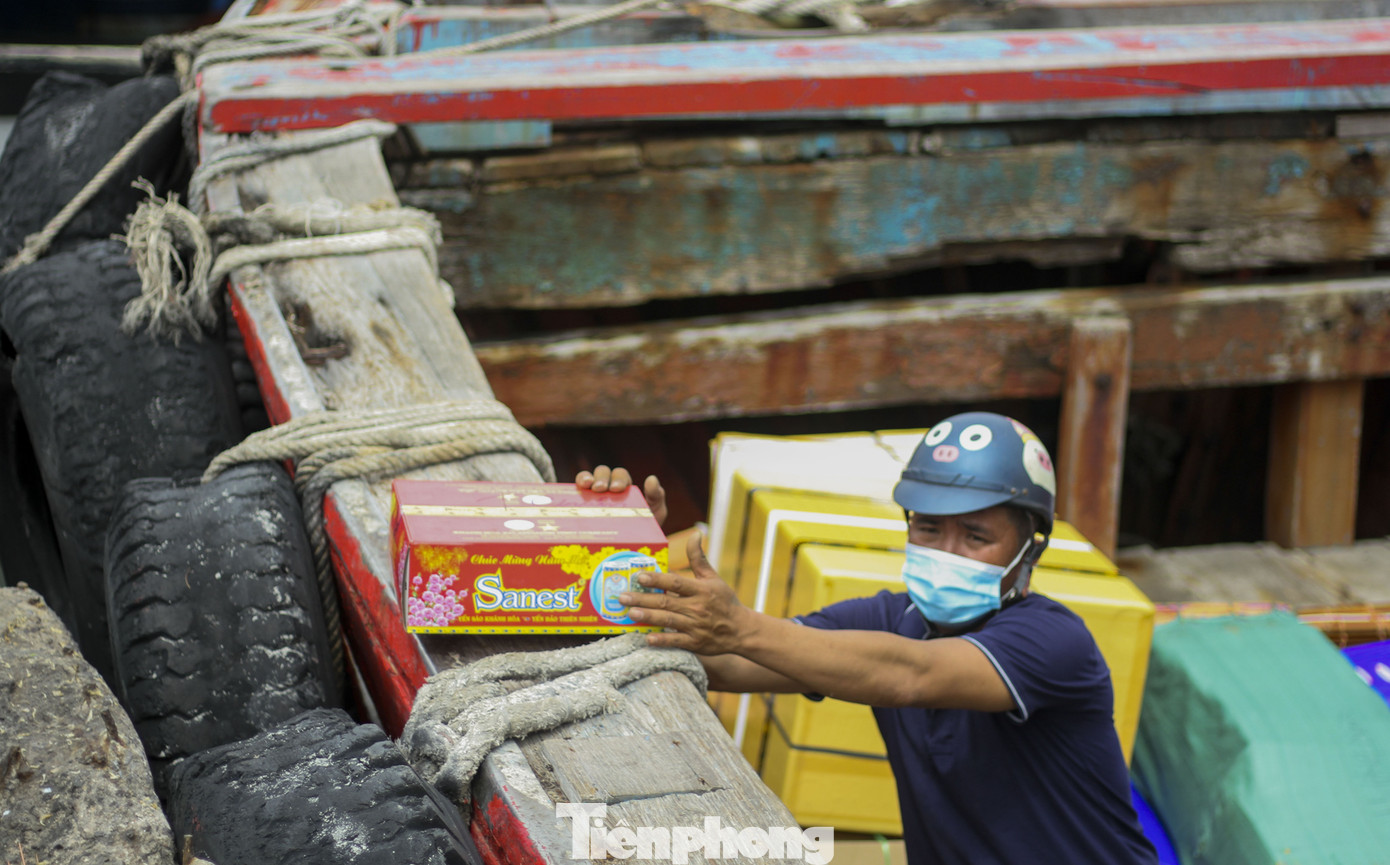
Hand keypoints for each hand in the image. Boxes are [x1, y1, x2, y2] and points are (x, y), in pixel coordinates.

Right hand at [575, 465, 667, 526]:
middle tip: (601, 489)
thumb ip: (656, 495)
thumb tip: (651, 479)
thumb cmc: (646, 525)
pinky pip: (575, 493)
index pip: (619, 475)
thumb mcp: (656, 510)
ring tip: (586, 487)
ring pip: (587, 478)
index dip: (618, 478)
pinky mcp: (583, 506)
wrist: (636, 546)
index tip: (617, 489)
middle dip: (601, 478)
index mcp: (625, 486)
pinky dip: (574, 488)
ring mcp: (594, 496)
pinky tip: (575, 493)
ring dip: (585, 478)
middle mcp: (608, 487)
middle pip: (602, 473)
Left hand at [620, 532, 748, 653]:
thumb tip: (695, 534)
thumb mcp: (713, 578)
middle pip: (666, 601)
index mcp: (701, 589)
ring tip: (630, 614)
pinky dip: (663, 640)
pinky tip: (648, 638)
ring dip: (648, 617)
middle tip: (622, 597)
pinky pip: (676, 641)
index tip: (639, 576)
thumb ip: (698, 558)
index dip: (657, 579)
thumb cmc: (724, 601)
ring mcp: (696, 626)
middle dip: (642, 599)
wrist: (741, 630)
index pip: (676, 582)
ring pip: (668, 620)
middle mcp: (697, 607)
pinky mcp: (695, 643)